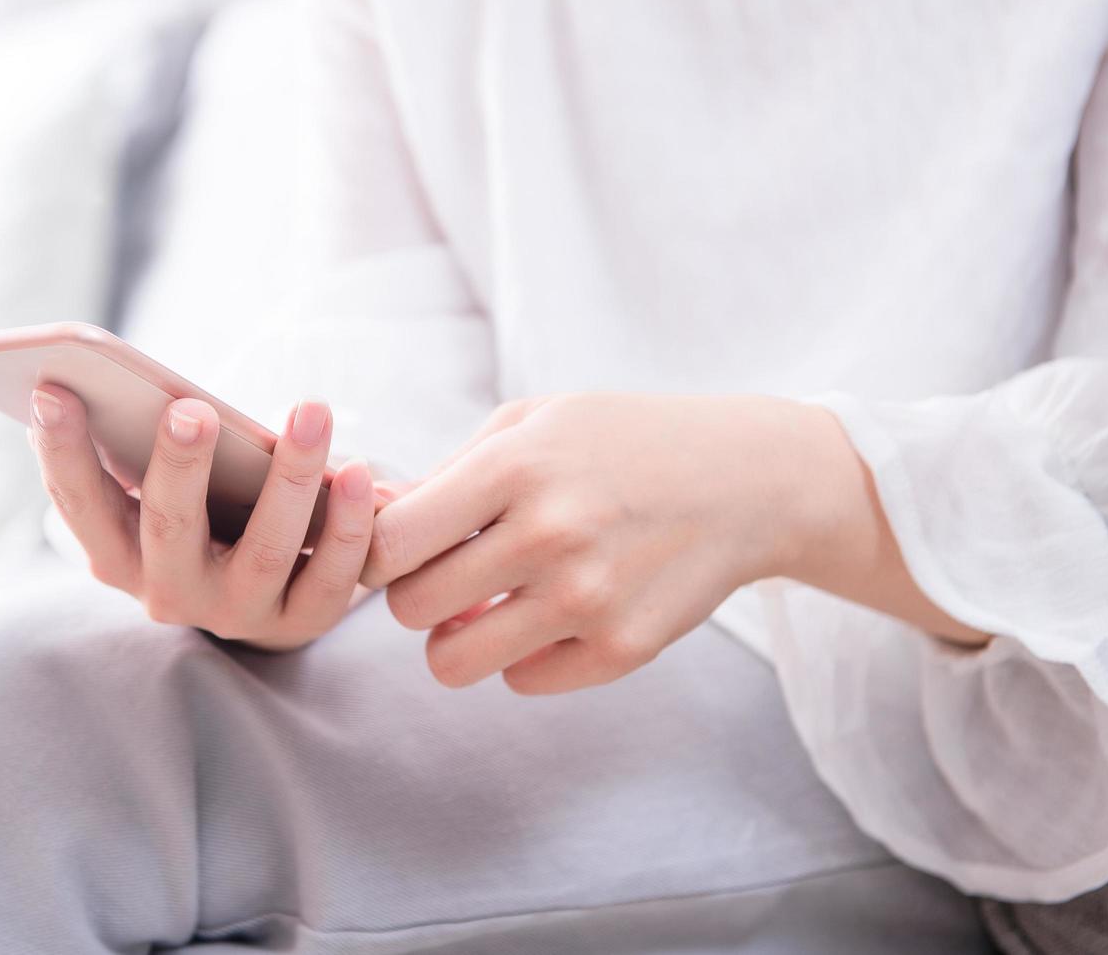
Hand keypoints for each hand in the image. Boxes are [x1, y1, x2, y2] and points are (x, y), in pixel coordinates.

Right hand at [30, 385, 373, 650]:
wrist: (265, 600)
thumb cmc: (204, 515)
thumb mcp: (160, 490)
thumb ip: (135, 447)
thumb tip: (99, 383)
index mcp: (116, 553)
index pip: (79, 504)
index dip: (61, 451)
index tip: (49, 389)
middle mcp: (167, 591)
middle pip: (168, 527)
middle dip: (178, 466)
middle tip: (190, 408)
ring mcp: (235, 613)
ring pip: (264, 548)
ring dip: (291, 476)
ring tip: (310, 410)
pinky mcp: (299, 624)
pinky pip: (328, 577)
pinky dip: (346, 525)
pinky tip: (358, 473)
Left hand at [362, 393, 985, 693]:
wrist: (746, 479)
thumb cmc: (620, 442)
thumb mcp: (532, 426)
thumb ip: (444, 475)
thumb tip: (362, 517)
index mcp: (515, 468)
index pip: (390, 544)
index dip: (379, 553)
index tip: (400, 548)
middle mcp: (549, 535)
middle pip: (411, 608)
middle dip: (419, 595)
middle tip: (452, 574)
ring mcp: (589, 599)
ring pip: (453, 662)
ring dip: (458, 639)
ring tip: (485, 606)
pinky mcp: (623, 648)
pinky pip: (522, 681)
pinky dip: (523, 656)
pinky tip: (550, 616)